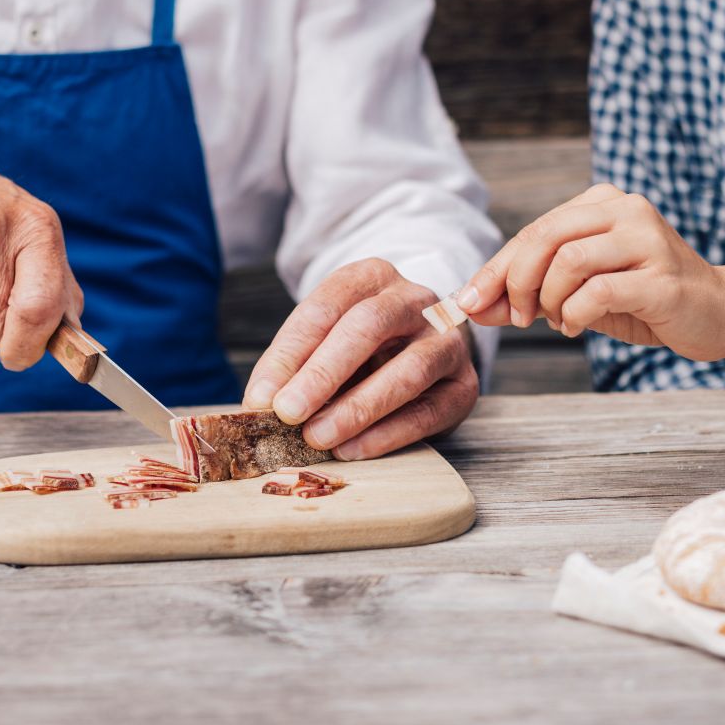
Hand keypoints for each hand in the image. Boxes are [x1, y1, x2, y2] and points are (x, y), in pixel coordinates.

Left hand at [242, 258, 477, 461]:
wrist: (420, 345)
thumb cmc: (359, 346)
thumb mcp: (325, 338)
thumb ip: (295, 364)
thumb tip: (261, 404)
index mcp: (372, 275)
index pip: (326, 307)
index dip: (290, 353)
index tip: (261, 396)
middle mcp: (415, 300)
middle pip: (369, 326)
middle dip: (322, 373)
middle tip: (287, 412)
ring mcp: (447, 341)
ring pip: (409, 369)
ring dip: (358, 408)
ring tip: (317, 437)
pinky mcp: (463, 385)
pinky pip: (429, 411)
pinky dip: (387, 435)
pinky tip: (352, 449)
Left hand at [456, 184, 724, 356]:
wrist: (719, 313)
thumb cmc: (643, 299)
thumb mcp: (578, 293)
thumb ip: (528, 295)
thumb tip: (469, 307)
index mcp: (602, 202)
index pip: (534, 230)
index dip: (495, 268)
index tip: (468, 302)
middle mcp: (625, 209)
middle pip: (545, 237)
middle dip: (515, 281)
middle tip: (515, 317)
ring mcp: (647, 240)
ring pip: (569, 261)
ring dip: (550, 300)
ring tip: (559, 321)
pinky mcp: (662, 277)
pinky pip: (598, 292)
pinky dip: (575, 314)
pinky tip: (577, 326)